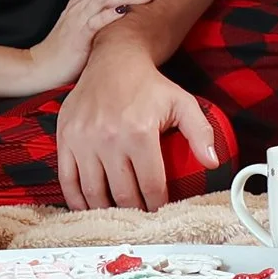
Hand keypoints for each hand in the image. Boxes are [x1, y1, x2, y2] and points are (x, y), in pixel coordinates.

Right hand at [27, 0, 167, 92]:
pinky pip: (95, 20)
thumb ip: (101, 12)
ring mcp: (78, 18)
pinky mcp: (78, 36)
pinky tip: (126, 11)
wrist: (41, 67)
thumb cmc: (66, 49)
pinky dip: (111, 13)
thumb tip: (129, 7)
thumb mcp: (84, 24)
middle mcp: (80, 4)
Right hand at [57, 47, 217, 211]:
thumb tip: (212, 162)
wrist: (114, 59)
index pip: (150, 184)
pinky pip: (68, 179)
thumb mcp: (182, 103)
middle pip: (122, 193)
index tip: (160, 212)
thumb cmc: (148, 84)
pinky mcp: (65, 138)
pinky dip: (77, 200)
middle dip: (135, 211)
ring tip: (118, 216)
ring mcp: (83, 140)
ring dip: (107, 210)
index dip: (157, 204)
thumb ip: (200, 132)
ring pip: (94, 192)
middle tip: (141, 218)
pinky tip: (88, 207)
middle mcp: (109, 138)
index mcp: (139, 132)